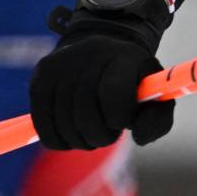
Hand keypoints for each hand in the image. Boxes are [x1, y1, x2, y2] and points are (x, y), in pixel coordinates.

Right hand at [28, 10, 174, 149]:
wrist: (103, 54)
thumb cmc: (132, 84)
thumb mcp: (155, 98)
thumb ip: (157, 120)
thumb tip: (137, 137)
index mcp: (124, 56)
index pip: (114, 94)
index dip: (119, 119)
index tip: (123, 122)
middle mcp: (90, 54)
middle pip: (86, 116)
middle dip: (101, 136)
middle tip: (108, 132)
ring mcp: (61, 65)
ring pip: (64, 126)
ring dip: (82, 140)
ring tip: (92, 130)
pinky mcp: (39, 78)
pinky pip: (45, 129)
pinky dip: (61, 141)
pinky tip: (73, 132)